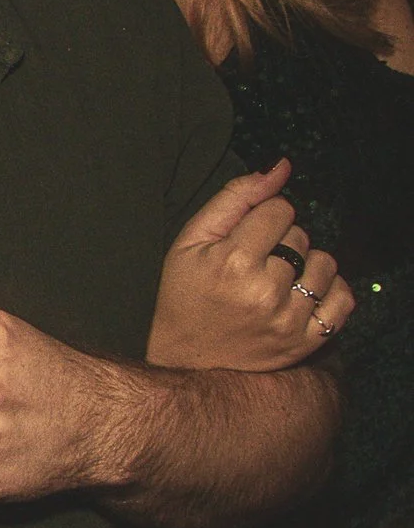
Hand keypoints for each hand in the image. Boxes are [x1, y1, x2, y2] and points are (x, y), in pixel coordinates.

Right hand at [152, 161, 352, 371]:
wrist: (185, 360)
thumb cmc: (184, 293)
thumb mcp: (191, 240)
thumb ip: (236, 198)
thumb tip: (282, 167)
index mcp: (233, 261)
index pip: (280, 210)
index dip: (261, 220)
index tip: (244, 239)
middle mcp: (264, 291)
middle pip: (301, 236)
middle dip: (279, 244)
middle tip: (252, 266)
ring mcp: (289, 319)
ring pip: (325, 264)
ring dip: (304, 267)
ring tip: (276, 282)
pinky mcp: (307, 342)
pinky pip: (344, 300)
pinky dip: (329, 292)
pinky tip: (301, 296)